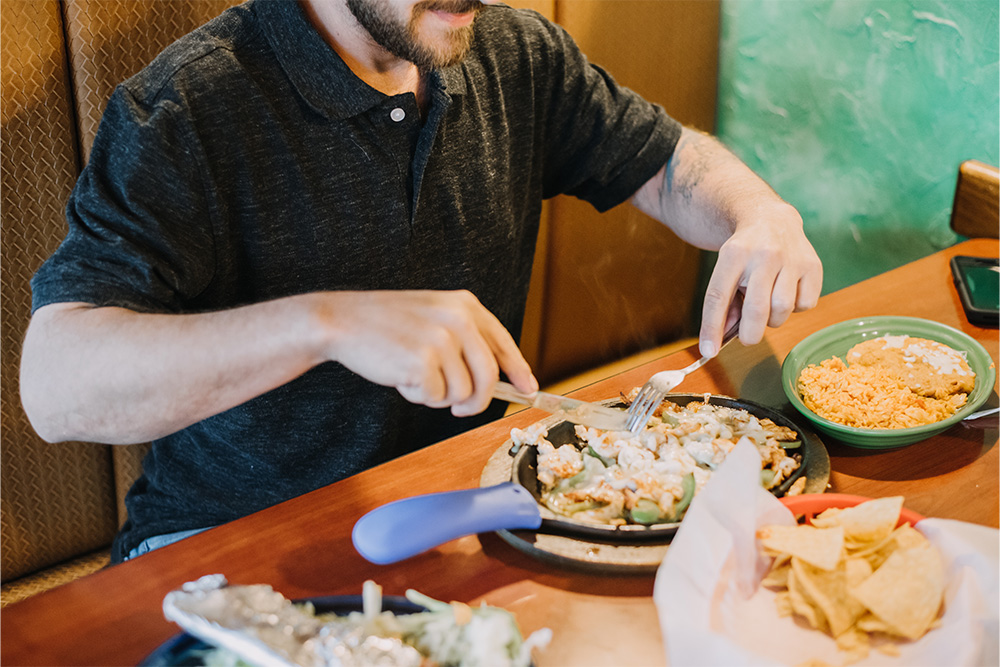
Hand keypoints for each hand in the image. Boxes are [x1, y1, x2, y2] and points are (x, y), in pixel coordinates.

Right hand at [320, 290, 537, 415]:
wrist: (341, 321)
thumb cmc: (386, 325)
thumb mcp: (433, 317)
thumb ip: (464, 341)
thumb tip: (495, 380)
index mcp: (465, 305)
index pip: (502, 343)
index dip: (518, 370)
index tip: (529, 390)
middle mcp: (459, 319)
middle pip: (489, 377)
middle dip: (476, 401)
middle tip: (459, 408)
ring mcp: (442, 340)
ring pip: (463, 393)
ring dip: (439, 396)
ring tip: (414, 374)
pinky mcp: (423, 361)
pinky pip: (436, 398)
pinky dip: (419, 395)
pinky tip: (401, 376)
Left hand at [699, 203, 821, 356]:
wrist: (771, 219)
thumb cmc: (744, 254)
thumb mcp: (726, 270)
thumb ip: (723, 303)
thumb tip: (720, 339)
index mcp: (734, 254)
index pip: (718, 296)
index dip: (712, 328)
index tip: (709, 351)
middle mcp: (764, 255)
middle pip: (757, 309)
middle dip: (750, 334)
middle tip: (747, 337)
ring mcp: (791, 259)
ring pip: (782, 310)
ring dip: (773, 320)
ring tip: (768, 305)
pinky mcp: (813, 265)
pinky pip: (805, 305)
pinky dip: (796, 308)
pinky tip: (788, 292)